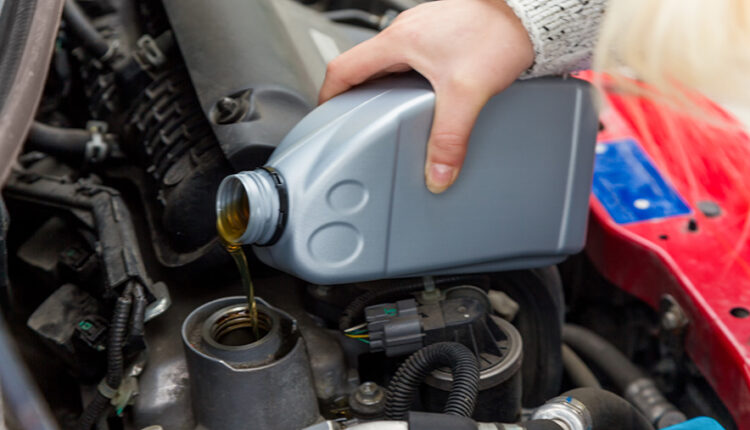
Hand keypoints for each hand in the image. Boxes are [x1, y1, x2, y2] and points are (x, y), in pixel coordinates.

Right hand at [319, 0, 533, 192]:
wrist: (530, 12)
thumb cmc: (498, 32)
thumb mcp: (467, 93)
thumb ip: (449, 139)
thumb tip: (437, 173)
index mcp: (398, 41)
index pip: (342, 68)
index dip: (327, 96)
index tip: (325, 117)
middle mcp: (406, 31)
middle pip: (363, 67)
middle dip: (356, 96)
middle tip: (357, 122)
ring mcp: (424, 29)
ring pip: (389, 61)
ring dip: (384, 86)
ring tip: (392, 112)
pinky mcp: (443, 31)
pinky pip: (412, 55)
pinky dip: (408, 76)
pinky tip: (427, 92)